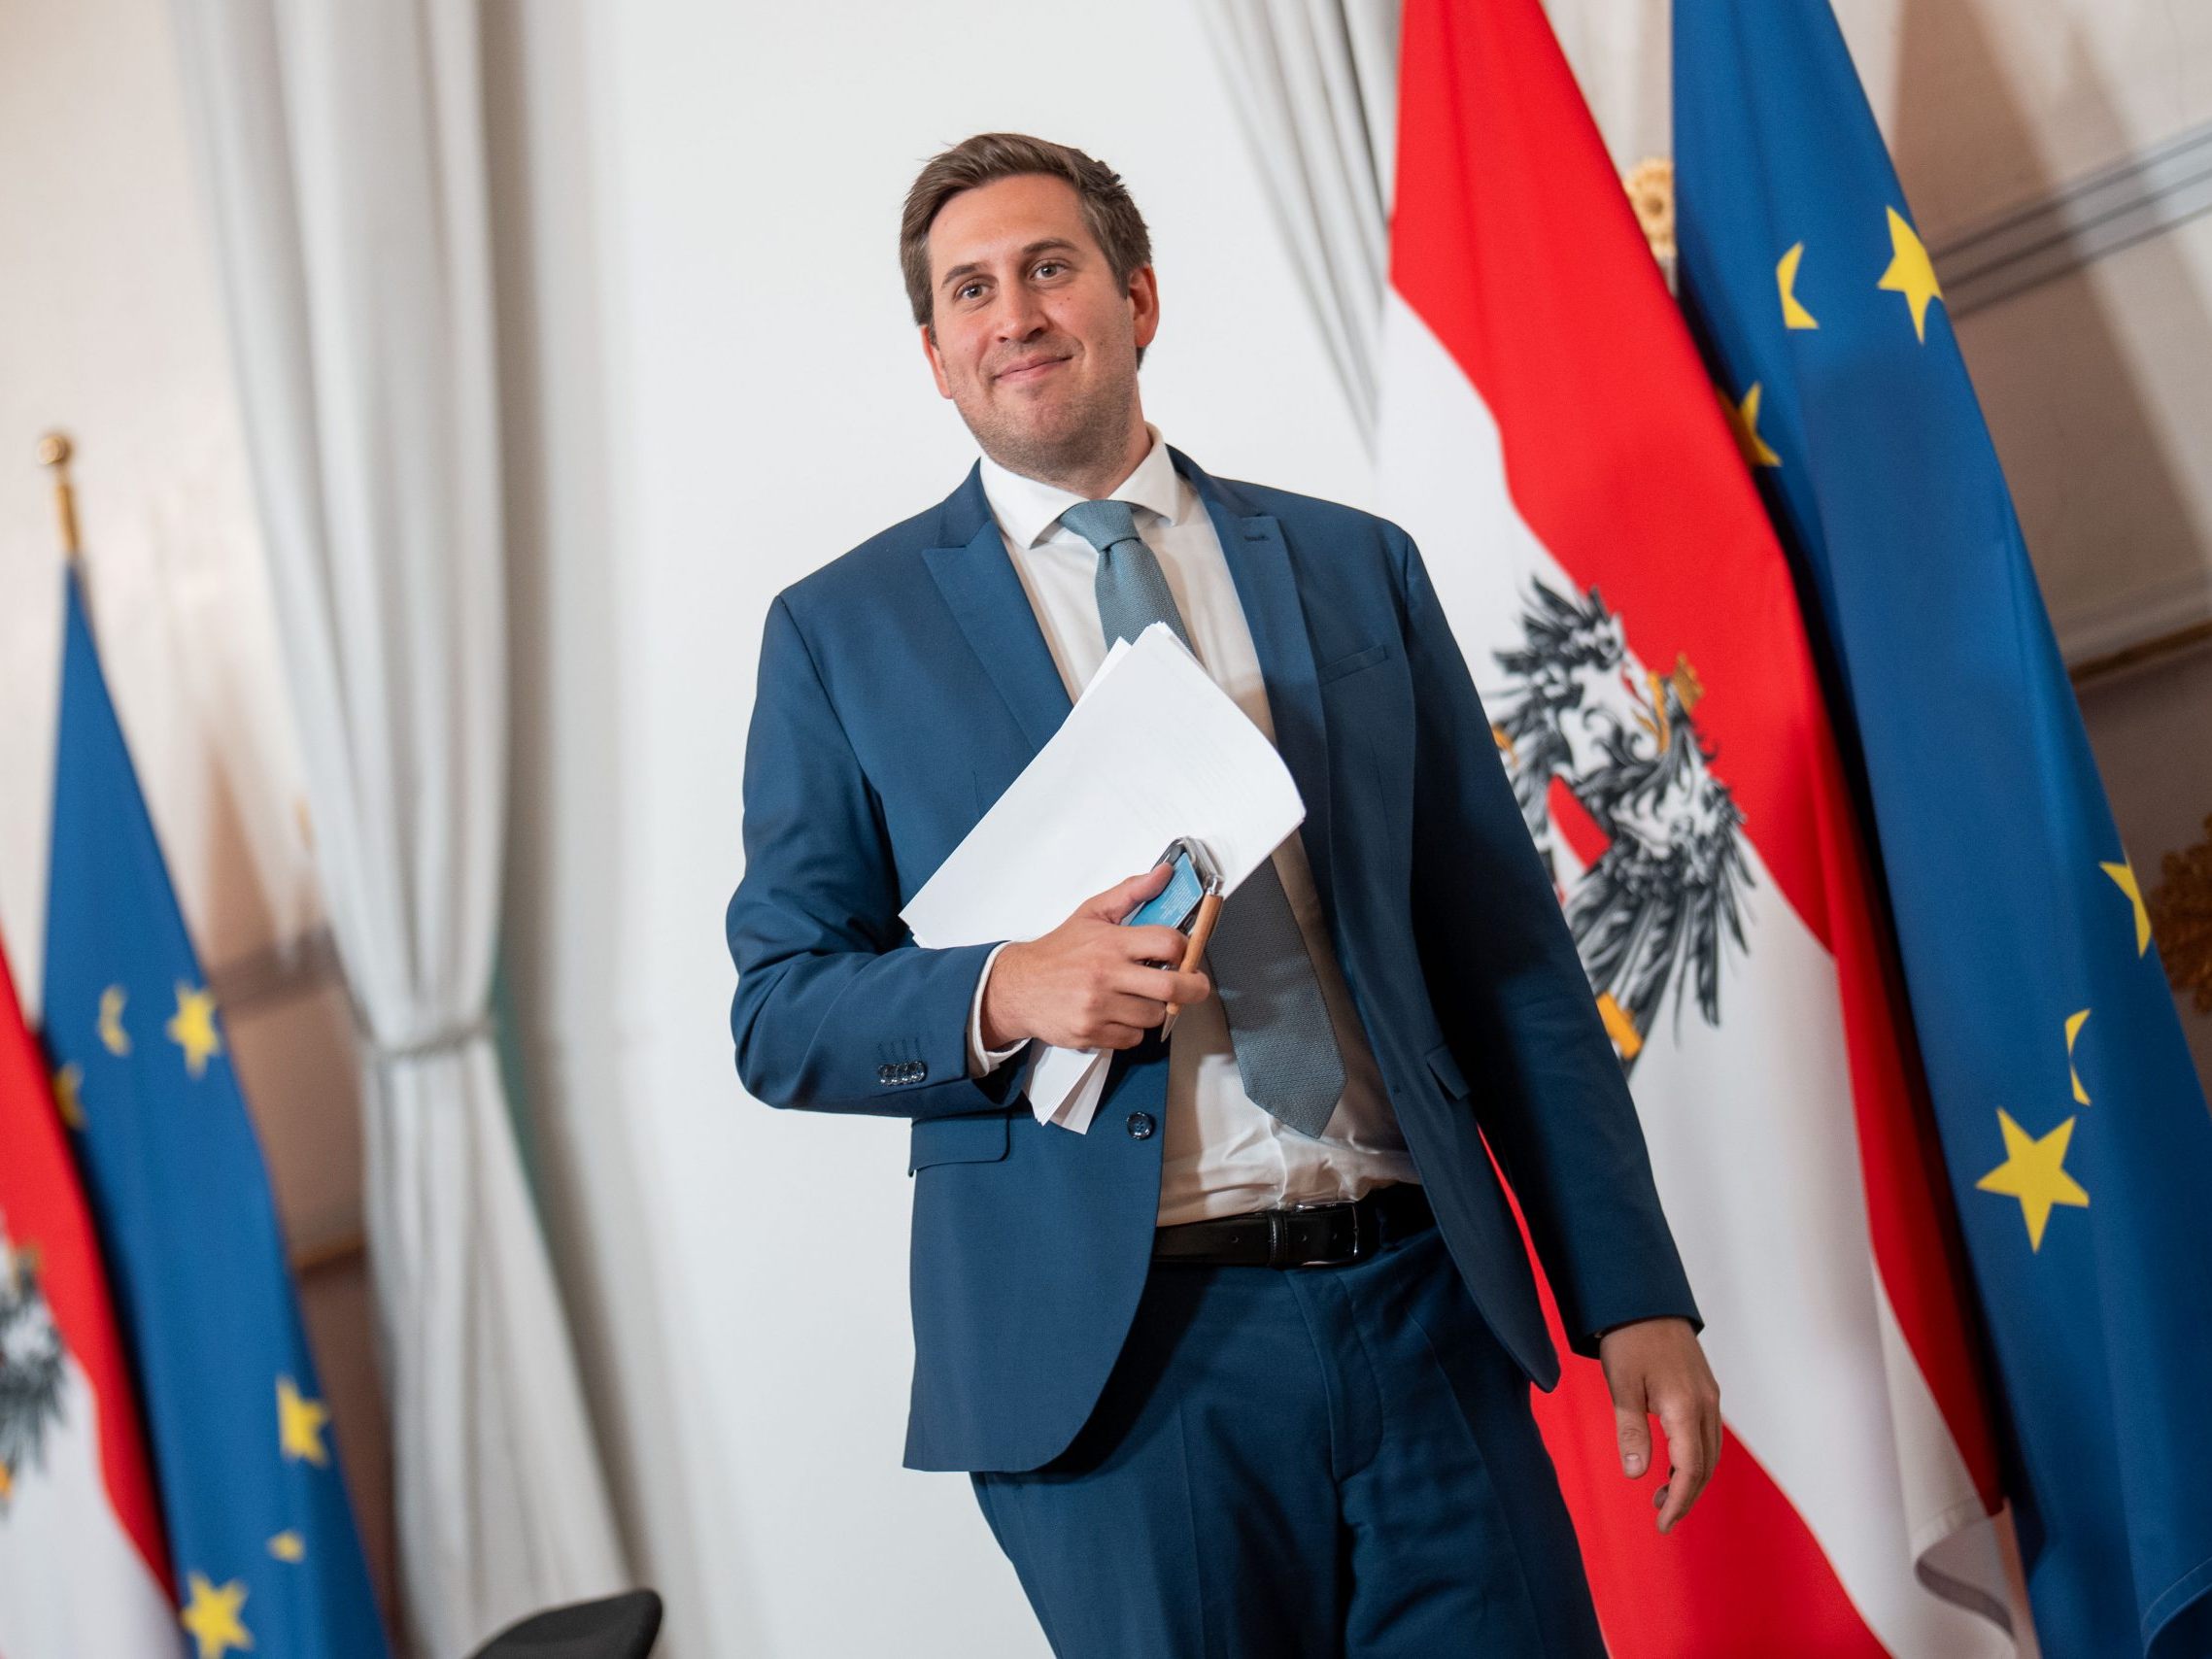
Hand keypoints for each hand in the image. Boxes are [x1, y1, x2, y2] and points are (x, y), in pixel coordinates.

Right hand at [980, 864, 1212, 1050]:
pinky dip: (1133, 1029)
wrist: (1019, 988)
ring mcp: (1098, 1007)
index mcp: (1110, 943)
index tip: (1184, 953)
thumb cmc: (1058, 953)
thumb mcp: (1092, 913)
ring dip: (1156, 1008)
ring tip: (1141, 996)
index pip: (1168, 944)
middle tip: (1192, 984)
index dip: (1185, 949)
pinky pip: (1133, 1038)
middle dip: (1193, 988)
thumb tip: (1162, 874)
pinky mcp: (1092, 1033)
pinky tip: (1120, 1013)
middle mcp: (1105, 976)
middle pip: (1172, 987)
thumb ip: (1131, 892)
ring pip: (1154, 1016)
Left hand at [1597, 1317, 1720, 1533]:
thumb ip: (1632, 1430)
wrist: (1644, 1298)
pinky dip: (1695, 1457)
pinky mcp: (1704, 1388)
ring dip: (1692, 1478)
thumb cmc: (1628, 1339)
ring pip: (1711, 1451)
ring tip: (1663, 1495)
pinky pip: (1707, 1434)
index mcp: (1685, 1406)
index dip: (1679, 1500)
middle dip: (1687, 1496)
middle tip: (1663, 1518)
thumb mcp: (1621, 1384)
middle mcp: (1705, 1404)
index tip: (1663, 1524)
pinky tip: (1673, 1462)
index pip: (1691, 1468)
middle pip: (1706, 1466)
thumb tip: (1637, 1475)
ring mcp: (1708, 1395)